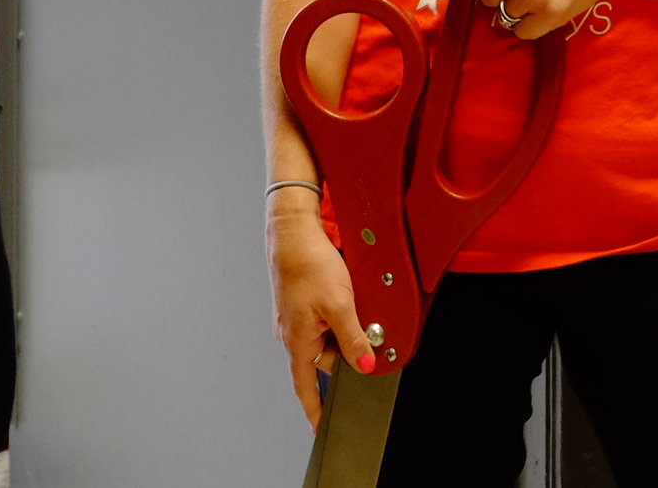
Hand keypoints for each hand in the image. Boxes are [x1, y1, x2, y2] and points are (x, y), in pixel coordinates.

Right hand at [267, 196, 374, 429]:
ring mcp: (294, 318)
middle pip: (324, 359)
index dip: (315, 408)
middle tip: (364, 338)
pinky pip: (321, 320)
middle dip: (344, 353)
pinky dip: (336, 316)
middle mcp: (291, 333)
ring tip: (351, 305)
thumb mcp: (340, 305)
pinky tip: (345, 298)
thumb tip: (366, 366)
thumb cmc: (308, 264)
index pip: (305, 387)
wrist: (293, 231)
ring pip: (325, 336)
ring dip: (341, 330)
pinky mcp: (300, 302)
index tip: (321, 426)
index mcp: (297, 341)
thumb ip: (354, 339)